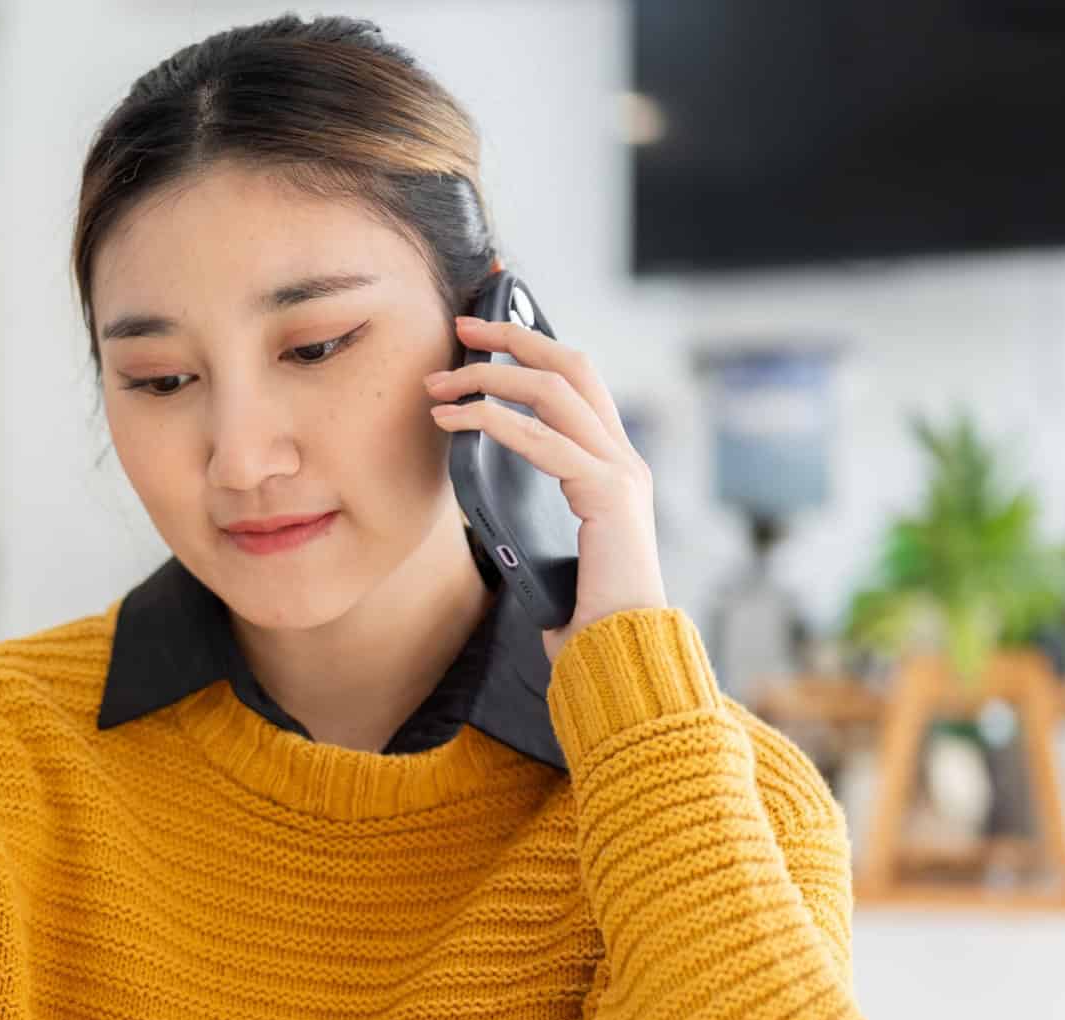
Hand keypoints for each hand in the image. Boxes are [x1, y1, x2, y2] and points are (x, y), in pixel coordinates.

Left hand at [424, 314, 665, 662]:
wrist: (620, 654)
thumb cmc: (579, 611)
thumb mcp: (544, 543)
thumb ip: (525, 506)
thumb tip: (473, 483)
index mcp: (611, 464)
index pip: (576, 380)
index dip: (535, 341)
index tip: (489, 319)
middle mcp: (624, 458)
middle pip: (570, 365)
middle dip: (513, 334)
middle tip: (460, 325)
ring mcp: (622, 473)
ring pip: (556, 391)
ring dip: (492, 376)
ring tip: (440, 382)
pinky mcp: (609, 495)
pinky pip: (545, 442)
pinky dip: (495, 422)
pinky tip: (457, 421)